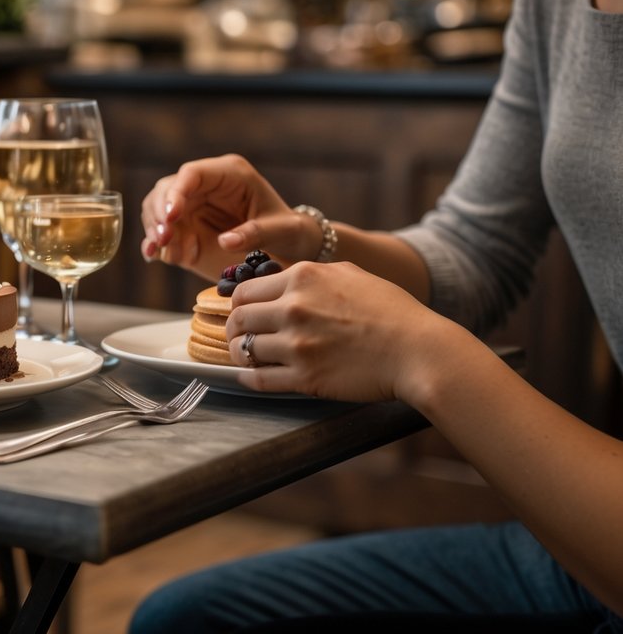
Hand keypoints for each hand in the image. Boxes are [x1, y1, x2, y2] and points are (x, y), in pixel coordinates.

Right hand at [140, 154, 319, 280]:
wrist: (287, 245)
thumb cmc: (288, 231)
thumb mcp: (281, 230)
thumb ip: (255, 233)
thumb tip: (225, 241)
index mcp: (230, 174)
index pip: (192, 173)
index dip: (176, 193)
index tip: (171, 217)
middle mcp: (206, 185)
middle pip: (167, 189)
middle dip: (160, 214)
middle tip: (164, 239)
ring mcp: (193, 204)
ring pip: (157, 207)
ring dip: (155, 229)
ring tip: (166, 252)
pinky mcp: (186, 225)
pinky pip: (161, 229)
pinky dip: (154, 241)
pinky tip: (154, 254)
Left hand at [224, 261, 469, 402]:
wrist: (418, 351)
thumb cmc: (391, 312)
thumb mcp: (349, 274)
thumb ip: (311, 273)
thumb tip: (282, 277)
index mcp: (302, 278)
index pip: (244, 291)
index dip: (239, 304)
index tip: (243, 313)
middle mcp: (294, 308)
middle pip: (238, 320)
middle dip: (234, 329)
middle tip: (238, 335)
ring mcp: (297, 344)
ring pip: (243, 350)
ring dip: (240, 354)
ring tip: (246, 356)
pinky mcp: (305, 377)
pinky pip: (258, 379)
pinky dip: (249, 378)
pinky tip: (251, 376)